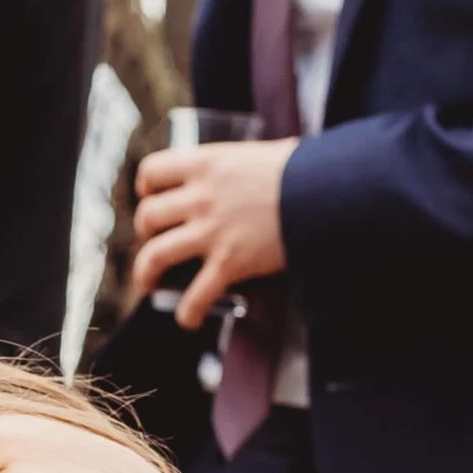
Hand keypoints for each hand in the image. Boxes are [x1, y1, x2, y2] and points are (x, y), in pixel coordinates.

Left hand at [128, 138, 296, 325]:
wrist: (326, 190)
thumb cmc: (303, 168)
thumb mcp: (261, 153)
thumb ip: (242, 166)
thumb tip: (254, 168)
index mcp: (206, 163)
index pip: (152, 171)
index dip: (146, 187)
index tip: (152, 197)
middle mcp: (201, 197)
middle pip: (147, 217)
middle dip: (146, 234)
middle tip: (158, 241)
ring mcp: (212, 232)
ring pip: (154, 256)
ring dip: (146, 274)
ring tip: (151, 284)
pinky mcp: (229, 264)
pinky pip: (194, 297)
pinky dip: (187, 313)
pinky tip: (189, 319)